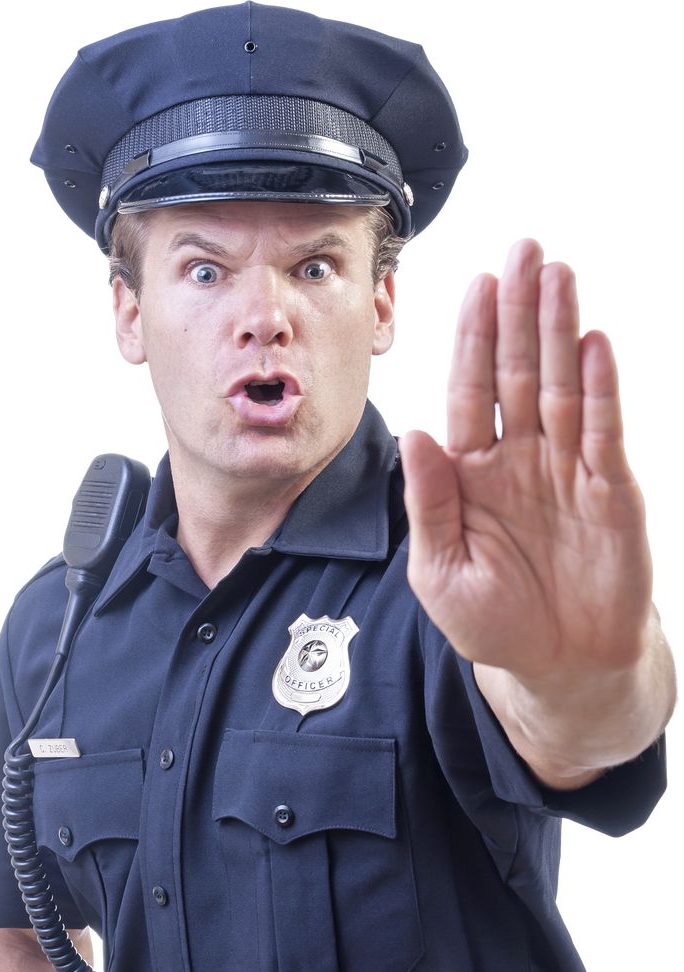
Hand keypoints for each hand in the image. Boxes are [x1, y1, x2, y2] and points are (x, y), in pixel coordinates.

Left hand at [401, 238, 652, 682]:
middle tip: (522, 250)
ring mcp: (568, 469)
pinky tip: (594, 343)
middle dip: (519, 313)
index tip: (475, 286)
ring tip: (557, 275)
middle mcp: (520, 458)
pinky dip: (602, 388)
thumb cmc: (494, 624)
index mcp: (472, 473)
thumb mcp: (441, 571)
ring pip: (564, 387)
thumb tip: (415, 435)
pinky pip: (605, 430)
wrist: (559, 666)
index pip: (470, 391)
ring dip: (561, 332)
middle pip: (519, 372)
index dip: (473, 340)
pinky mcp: (611, 490)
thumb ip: (430, 504)